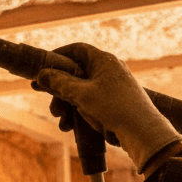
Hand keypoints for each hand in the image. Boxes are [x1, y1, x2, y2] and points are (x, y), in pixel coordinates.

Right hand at [33, 43, 181, 171]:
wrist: (141, 131)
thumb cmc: (114, 107)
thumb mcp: (81, 94)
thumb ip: (59, 82)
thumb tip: (41, 74)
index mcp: (104, 61)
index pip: (77, 50)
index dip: (58, 55)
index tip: (42, 65)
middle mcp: (107, 71)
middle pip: (75, 73)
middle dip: (58, 89)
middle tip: (47, 99)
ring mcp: (109, 87)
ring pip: (78, 91)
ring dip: (65, 104)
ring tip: (60, 119)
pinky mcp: (110, 102)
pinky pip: (87, 103)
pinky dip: (76, 112)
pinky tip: (69, 126)